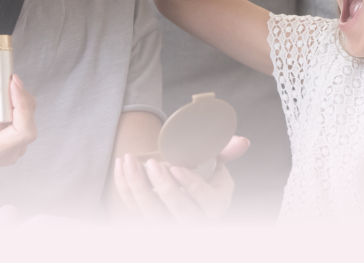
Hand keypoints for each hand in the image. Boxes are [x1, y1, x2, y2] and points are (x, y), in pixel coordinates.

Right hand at [0, 75, 36, 201]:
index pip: (24, 130)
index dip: (23, 104)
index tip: (12, 83)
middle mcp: (6, 151)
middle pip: (26, 116)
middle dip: (9, 91)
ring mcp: (9, 145)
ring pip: (22, 111)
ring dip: (5, 92)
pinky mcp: (8, 136)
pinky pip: (15, 113)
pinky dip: (2, 98)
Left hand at [113, 135, 249, 223]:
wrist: (184, 181)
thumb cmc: (204, 173)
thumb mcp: (219, 162)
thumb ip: (228, 151)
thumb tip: (242, 142)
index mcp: (215, 206)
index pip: (206, 201)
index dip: (191, 186)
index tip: (177, 168)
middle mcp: (192, 219)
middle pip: (177, 211)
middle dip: (162, 188)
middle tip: (152, 164)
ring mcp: (168, 221)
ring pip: (150, 212)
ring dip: (137, 186)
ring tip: (130, 161)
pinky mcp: (147, 217)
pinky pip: (132, 207)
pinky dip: (124, 187)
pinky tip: (121, 166)